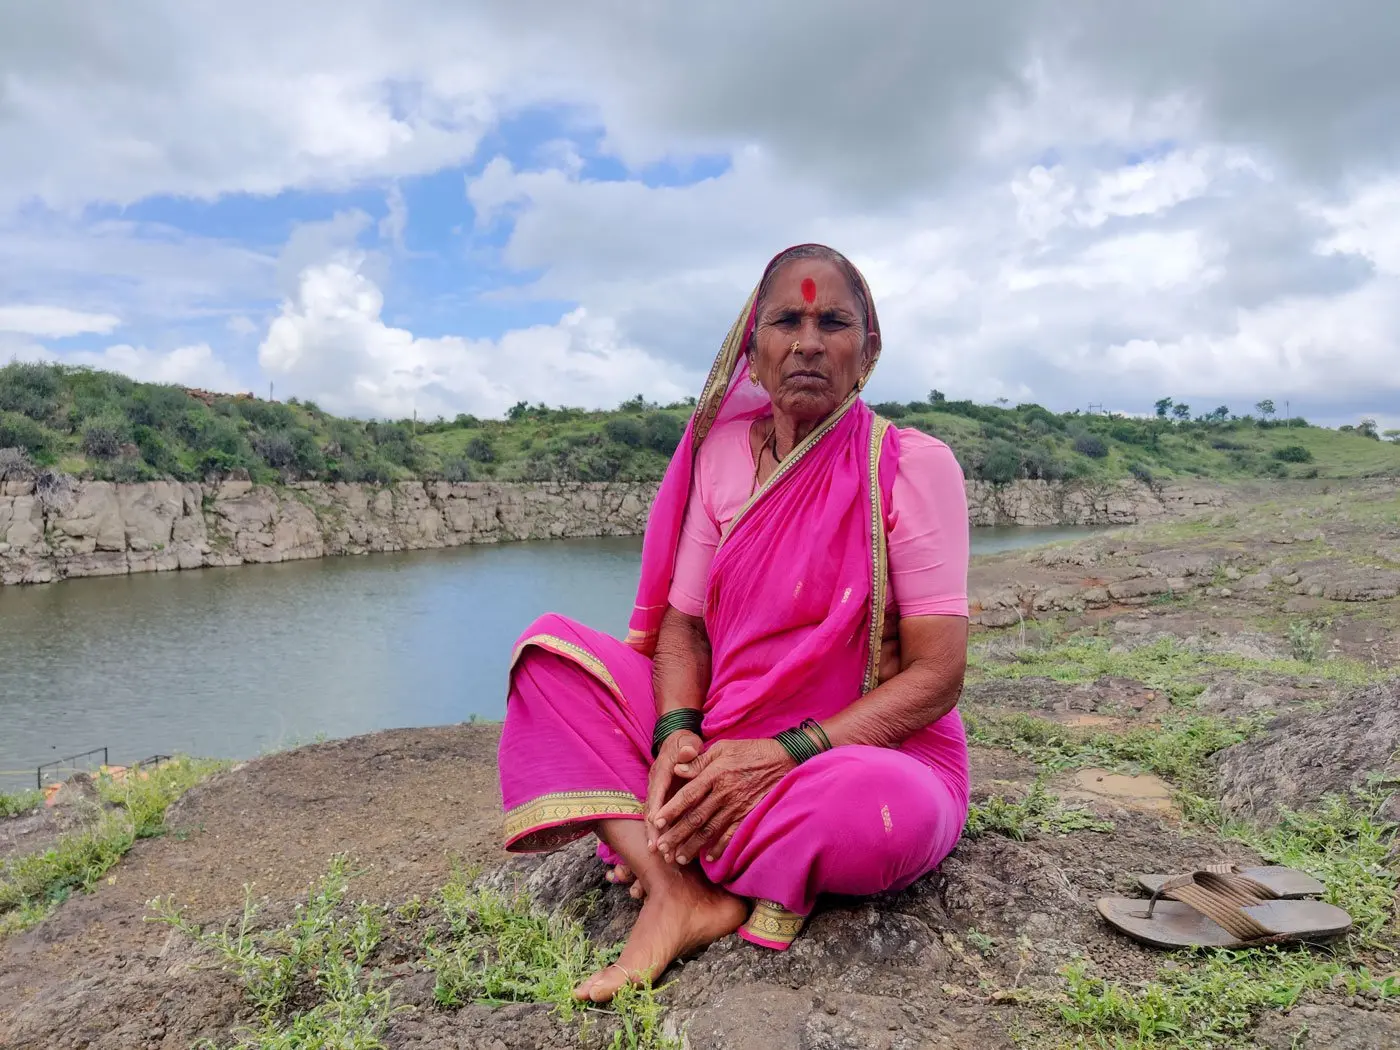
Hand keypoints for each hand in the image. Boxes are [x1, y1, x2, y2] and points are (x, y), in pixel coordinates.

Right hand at [644, 728, 702, 850]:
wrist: (679, 744)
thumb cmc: (686, 744)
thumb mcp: (688, 742)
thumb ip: (688, 749)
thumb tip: (688, 751)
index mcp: (662, 770)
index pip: (657, 790)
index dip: (657, 807)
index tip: (657, 823)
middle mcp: (655, 784)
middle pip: (651, 809)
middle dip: (653, 830)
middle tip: (657, 849)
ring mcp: (657, 793)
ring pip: (653, 818)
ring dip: (657, 837)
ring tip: (663, 856)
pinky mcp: (662, 801)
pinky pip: (660, 820)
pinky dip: (662, 835)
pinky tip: (669, 851)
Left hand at [653, 739, 794, 864]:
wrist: (783, 759)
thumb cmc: (750, 751)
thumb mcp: (723, 747)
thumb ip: (699, 761)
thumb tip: (677, 769)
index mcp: (714, 774)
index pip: (688, 795)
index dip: (671, 810)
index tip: (656, 823)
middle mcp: (724, 793)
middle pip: (695, 818)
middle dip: (676, 835)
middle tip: (661, 848)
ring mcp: (737, 806)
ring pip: (710, 831)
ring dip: (693, 846)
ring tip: (679, 858)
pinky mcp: (749, 815)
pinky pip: (732, 835)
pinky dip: (720, 848)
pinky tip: (708, 857)